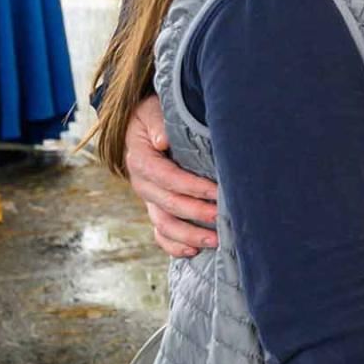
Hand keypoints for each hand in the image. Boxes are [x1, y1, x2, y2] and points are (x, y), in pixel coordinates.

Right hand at [125, 95, 218, 257]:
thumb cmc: (153, 116)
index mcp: (141, 160)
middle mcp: (143, 184)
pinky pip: (161, 234)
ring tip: (215, 241)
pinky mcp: (156, 208)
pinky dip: (174, 246)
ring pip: (164, 225)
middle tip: (223, 218)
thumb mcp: (152, 111)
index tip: (217, 192)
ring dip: (189, 236)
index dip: (192, 187)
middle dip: (197, 213)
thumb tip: (163, 140)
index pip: (167, 178)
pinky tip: (194, 252)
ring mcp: (149, 200)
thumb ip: (158, 123)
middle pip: (168, 205)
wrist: (141, 126)